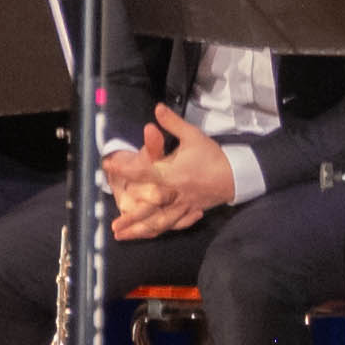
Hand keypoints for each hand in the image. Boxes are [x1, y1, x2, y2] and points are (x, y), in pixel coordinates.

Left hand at [104, 118, 240, 241]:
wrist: (236, 174)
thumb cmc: (212, 155)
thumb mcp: (193, 135)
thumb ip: (172, 123)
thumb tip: (157, 107)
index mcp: (173, 173)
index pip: (144, 171)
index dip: (125, 168)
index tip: (108, 167)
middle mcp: (175, 193)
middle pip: (150, 208)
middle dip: (132, 218)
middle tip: (114, 227)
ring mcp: (183, 206)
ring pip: (160, 222)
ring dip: (141, 231)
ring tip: (123, 237)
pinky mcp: (190, 212)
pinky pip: (174, 224)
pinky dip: (162, 230)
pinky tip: (150, 234)